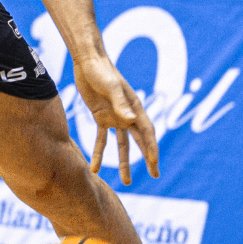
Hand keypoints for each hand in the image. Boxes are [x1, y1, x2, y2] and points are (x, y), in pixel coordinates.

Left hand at [70, 53, 159, 184]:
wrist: (88, 62)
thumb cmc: (102, 72)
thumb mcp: (111, 87)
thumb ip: (120, 104)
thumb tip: (131, 121)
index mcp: (135, 108)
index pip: (147, 133)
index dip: (151, 149)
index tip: (154, 164)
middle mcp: (127, 115)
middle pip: (140, 141)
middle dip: (147, 158)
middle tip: (155, 175)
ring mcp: (115, 117)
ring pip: (122, 145)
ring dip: (123, 161)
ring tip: (127, 181)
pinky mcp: (100, 117)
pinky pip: (101, 139)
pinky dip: (99, 152)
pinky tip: (95, 167)